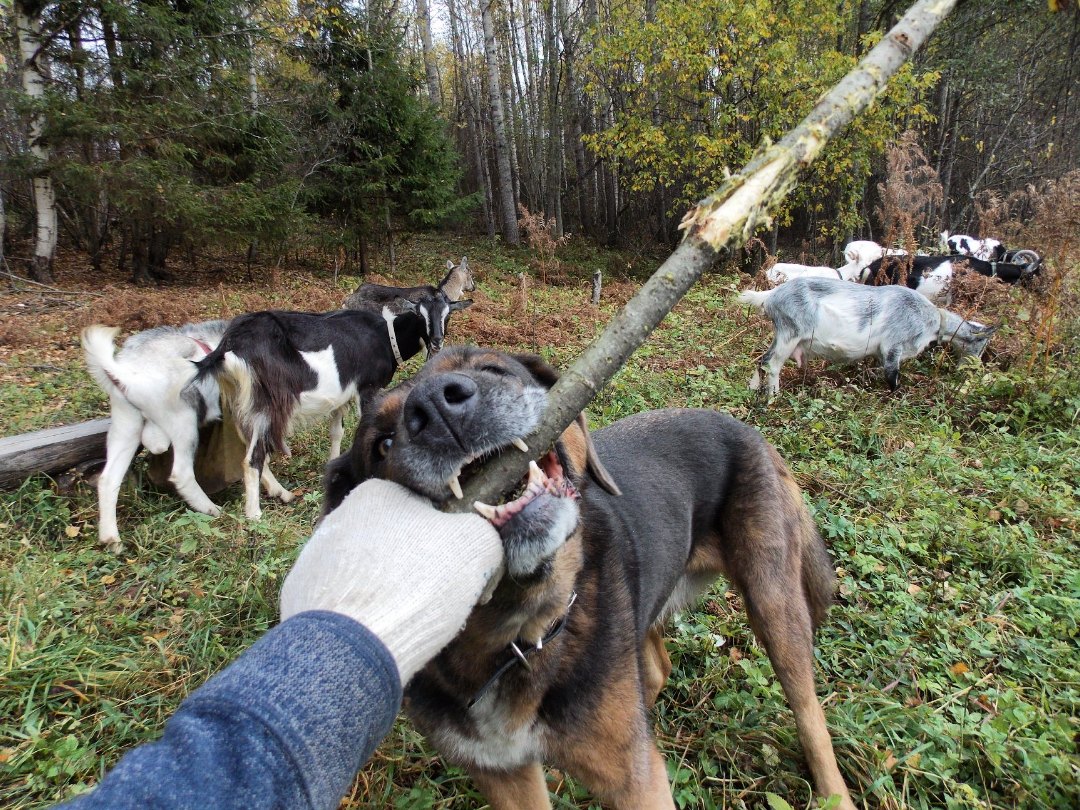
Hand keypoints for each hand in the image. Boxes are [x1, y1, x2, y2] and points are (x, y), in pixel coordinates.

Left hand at [280, 479, 503, 682]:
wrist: (349, 650)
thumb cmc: (416, 586)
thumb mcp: (477, 546)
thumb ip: (486, 532)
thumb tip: (479, 543)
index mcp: (377, 492)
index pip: (428, 513)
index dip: (451, 544)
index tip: (460, 575)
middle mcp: (339, 517)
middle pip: (397, 543)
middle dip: (418, 570)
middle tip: (437, 601)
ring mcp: (313, 558)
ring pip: (370, 574)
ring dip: (391, 593)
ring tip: (407, 623)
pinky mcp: (300, 597)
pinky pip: (345, 603)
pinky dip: (363, 616)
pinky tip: (377, 636)